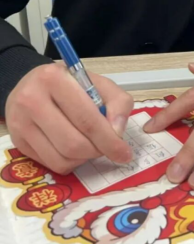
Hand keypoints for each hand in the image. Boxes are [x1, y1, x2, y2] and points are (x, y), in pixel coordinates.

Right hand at [5, 63, 133, 174]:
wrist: (34, 86)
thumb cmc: (70, 84)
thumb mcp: (98, 83)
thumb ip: (117, 102)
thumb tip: (117, 132)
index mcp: (54, 79)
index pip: (86, 119)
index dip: (109, 140)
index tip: (124, 153)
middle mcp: (32, 100)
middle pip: (73, 143)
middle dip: (97, 151)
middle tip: (107, 148)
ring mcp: (21, 123)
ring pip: (62, 158)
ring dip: (84, 158)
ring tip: (91, 145)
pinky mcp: (18, 142)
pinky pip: (51, 164)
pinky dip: (70, 162)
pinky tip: (74, 149)